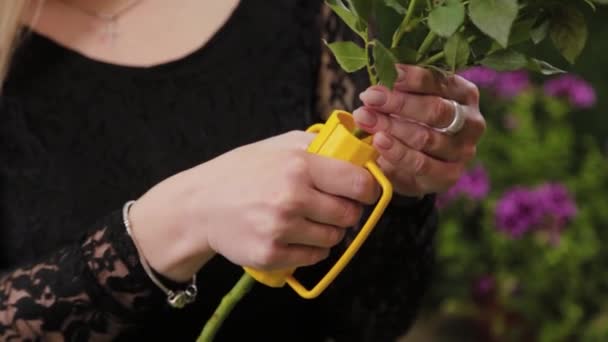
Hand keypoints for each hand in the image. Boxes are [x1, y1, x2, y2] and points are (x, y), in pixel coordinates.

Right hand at [128, 131, 379, 281]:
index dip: (368, 188)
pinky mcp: (272, 255)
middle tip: (332, 205)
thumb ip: (317, 146)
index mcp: (298, 165)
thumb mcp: (277, 145)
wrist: (200, 205)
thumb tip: (357, 149)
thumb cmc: (242, 172)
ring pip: (334, 238)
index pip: (359, 183)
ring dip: (329, 230)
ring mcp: (281, 229)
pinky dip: (312, 248)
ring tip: (309, 219)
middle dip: (347, 210)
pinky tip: (296, 235)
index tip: (364, 190)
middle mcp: (291, 198)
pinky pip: (315, 257)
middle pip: (349, 214)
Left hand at [353, 64, 485, 196]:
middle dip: (399, 103)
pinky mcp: (450, 175)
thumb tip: (378, 68)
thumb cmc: (411, 122)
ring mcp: (463, 151)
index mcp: (464, 94)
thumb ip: (400, 88)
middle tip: (369, 97)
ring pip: (427, 137)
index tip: (387, 72)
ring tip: (365, 118)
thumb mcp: (410, 101)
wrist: (414, 167)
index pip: (441, 81)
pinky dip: (397, 152)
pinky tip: (378, 141)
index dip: (413, 77)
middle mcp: (471, 122)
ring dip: (392, 127)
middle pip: (436, 110)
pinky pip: (422, 164)